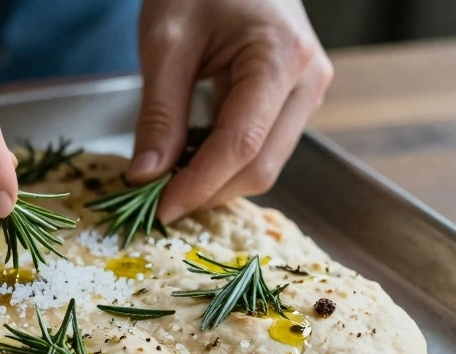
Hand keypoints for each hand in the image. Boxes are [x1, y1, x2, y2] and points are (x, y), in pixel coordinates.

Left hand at [129, 0, 333, 221]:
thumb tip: (146, 175)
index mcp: (281, 57)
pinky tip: (188, 159)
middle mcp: (308, 79)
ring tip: (168, 179)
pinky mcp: (295, 98)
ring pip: (265, 163)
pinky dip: (225, 163)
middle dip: (208, 191)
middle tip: (156, 201)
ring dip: (216, 181)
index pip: (241, 144)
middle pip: (261, 165)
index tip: (160, 209)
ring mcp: (308, 90)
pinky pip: (263, 146)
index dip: (199, 185)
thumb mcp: (166, 43)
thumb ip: (159, 114)